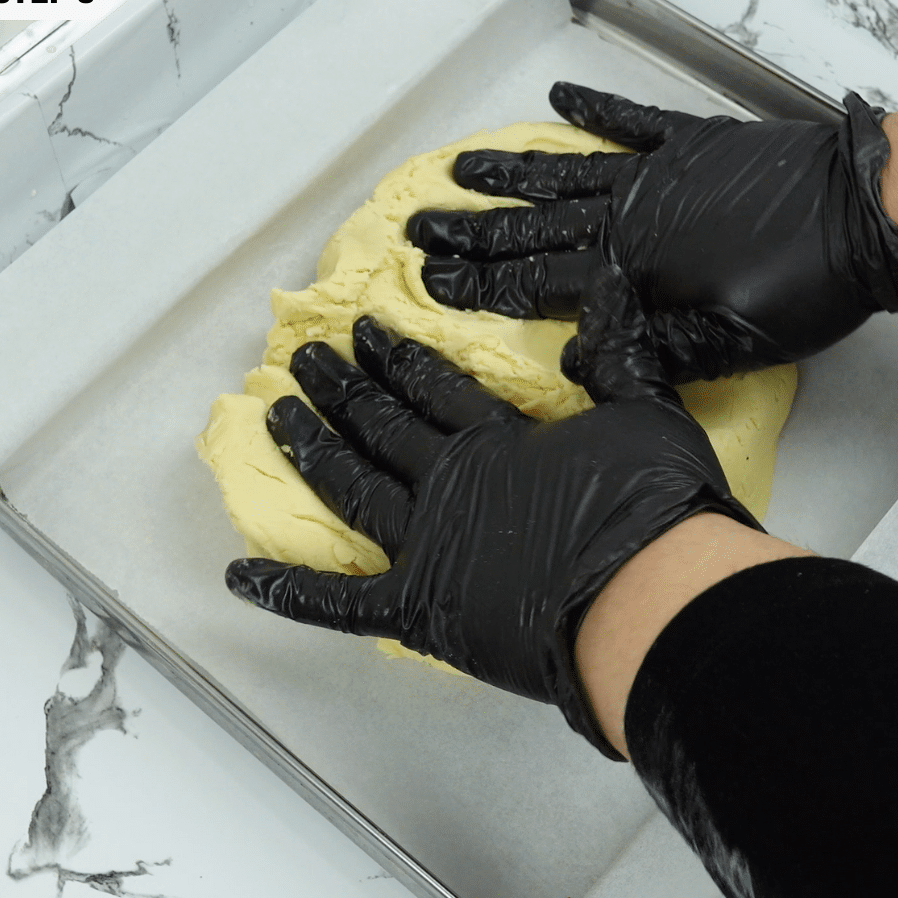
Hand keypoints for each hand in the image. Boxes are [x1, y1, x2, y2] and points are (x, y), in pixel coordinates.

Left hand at [223, 277, 756, 758]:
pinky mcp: (419, 612)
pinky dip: (288, 592)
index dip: (397, 357)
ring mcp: (427, 548)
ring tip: (278, 415)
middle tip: (306, 358)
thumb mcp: (648, 412)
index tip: (366, 330)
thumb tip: (610, 284)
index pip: (432, 387)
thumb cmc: (657, 510)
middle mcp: (449, 484)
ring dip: (313, 451)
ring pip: (351, 490)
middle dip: (342, 388)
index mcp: (498, 440)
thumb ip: (620, 354)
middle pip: (381, 427)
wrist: (652, 598)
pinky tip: (240, 576)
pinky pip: (339, 603)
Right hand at [406, 82, 897, 382]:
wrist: (864, 214)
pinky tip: (559, 97)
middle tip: (422, 228)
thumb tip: (584, 363)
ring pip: (567, 171)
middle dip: (474, 232)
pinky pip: (629, 120)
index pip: (539, 283)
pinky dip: (593, 108)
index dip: (483, 287)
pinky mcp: (696, 141)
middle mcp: (634, 216)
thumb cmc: (809, 288)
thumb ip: (651, 352)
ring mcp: (661, 173)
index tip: (435, 284)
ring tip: (462, 169)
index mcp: (636, 272)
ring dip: (511, 172)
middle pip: (536, 226)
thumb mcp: (729, 348)